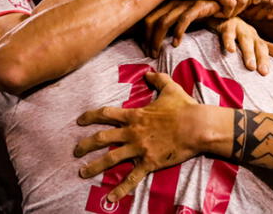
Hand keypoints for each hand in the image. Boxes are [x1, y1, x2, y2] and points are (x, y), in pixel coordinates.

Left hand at [74, 72, 200, 202]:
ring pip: (110, 159)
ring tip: (82, 173)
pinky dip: (120, 189)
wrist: (196, 126)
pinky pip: (132, 178)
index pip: (106, 114)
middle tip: (75, 150)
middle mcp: (132, 132)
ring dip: (94, 167)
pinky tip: (110, 198)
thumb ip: (158, 79)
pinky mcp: (149, 163)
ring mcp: (139, 149)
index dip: (90, 117)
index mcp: (134, 115)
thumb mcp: (170, 88)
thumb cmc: (184, 107)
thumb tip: (149, 73)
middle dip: (85, 145)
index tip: (79, 121)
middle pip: (101, 138)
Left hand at [143, 0, 219, 57]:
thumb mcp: (186, 14)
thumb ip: (174, 21)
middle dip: (148, 39)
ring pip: (164, 21)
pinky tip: (176, 44)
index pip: (148, 18)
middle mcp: (174, 1)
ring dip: (158, 39)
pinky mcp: (198, 5)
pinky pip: (183, 19)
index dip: (144, 34)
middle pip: (152, 20)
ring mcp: (185, 3)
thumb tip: (158, 36)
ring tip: (157, 53)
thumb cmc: (205, 8)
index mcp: (169, 3)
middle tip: (150, 54)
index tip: (145, 48)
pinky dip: (177, 32)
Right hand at [207, 17, 272, 74]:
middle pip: (260, 47)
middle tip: (265, 73)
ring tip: (250, 67)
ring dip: (249, 54)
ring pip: (246, 41)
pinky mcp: (226, 26)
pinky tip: (230, 51)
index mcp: (257, 40)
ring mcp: (239, 29)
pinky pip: (228, 35)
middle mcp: (251, 35)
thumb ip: (252, 57)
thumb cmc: (234, 35)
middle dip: (263, 60)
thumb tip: (262, 76)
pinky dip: (229, 42)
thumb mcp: (246, 44)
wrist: (220, 14)